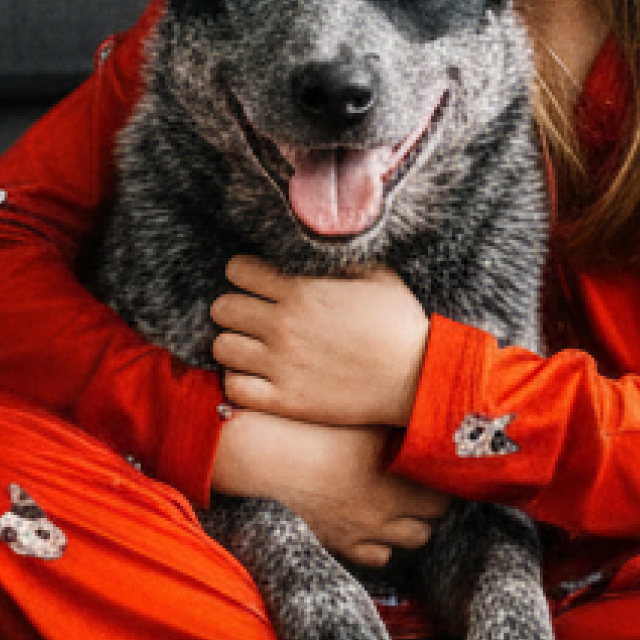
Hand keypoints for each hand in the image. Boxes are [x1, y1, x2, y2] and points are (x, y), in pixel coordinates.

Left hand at [210, 257, 430, 428]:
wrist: (417, 378)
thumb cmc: (400, 324)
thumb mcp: (377, 274)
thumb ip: (340, 257)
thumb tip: (320, 240)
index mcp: (300, 290)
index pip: (238, 270)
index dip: (243, 272)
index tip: (255, 281)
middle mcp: (283, 326)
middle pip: (222, 308)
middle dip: (234, 307)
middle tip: (251, 314)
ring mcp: (281, 365)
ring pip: (222, 347)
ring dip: (233, 343)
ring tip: (251, 346)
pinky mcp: (285, 400)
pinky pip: (234, 387)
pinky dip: (239, 379)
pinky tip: (256, 375)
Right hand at [210, 409, 446, 567]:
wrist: (264, 459)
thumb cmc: (310, 428)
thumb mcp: (362, 415)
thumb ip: (396, 420)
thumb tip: (427, 410)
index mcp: (400, 472)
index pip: (447, 482)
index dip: (444, 471)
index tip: (437, 459)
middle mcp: (391, 505)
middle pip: (436, 513)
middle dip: (434, 497)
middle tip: (422, 478)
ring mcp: (368, 529)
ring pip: (416, 537)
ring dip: (414, 521)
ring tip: (403, 501)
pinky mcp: (344, 544)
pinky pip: (380, 557)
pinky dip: (384, 543)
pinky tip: (375, 522)